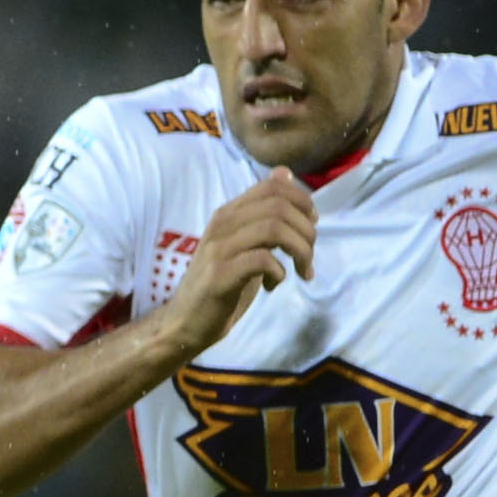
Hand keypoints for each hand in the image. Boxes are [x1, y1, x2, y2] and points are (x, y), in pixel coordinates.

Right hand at [163, 168, 317, 356]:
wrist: (184, 321)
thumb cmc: (221, 283)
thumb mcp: (245, 242)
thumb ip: (263, 213)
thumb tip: (285, 174)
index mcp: (229, 213)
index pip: (273, 186)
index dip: (303, 202)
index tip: (311, 226)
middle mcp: (222, 224)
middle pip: (279, 206)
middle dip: (307, 230)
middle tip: (307, 256)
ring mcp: (218, 249)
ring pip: (274, 229)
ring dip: (299, 250)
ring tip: (300, 269)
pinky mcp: (219, 275)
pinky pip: (262, 260)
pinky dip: (279, 272)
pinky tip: (274, 284)